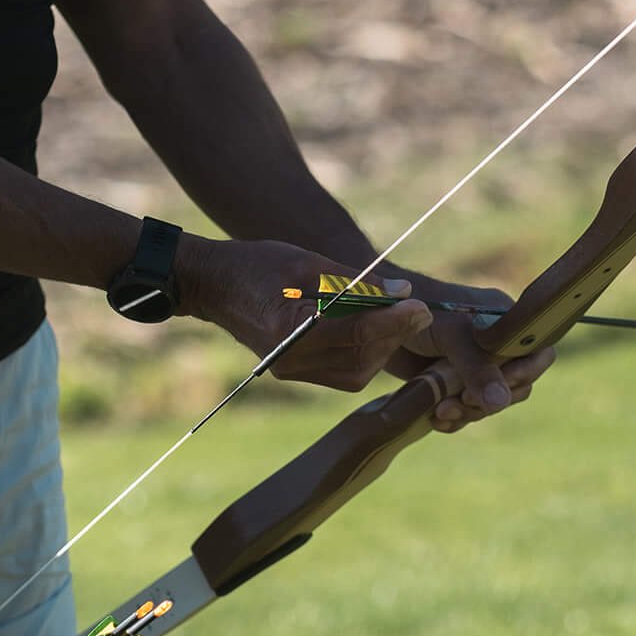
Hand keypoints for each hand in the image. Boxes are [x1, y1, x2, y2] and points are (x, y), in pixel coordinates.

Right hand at [173, 235, 431, 391]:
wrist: (213, 286)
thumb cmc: (258, 264)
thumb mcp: (308, 262)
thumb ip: (357, 281)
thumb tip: (402, 291)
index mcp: (288, 329)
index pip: (357, 333)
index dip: (395, 321)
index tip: (422, 306)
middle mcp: (290, 359)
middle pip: (361, 358)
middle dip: (394, 335)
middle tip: (418, 311)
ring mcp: (291, 370)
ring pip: (357, 372)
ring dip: (383, 347)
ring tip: (396, 318)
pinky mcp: (294, 372)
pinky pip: (342, 374)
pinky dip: (365, 354)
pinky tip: (373, 331)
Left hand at [377, 272, 557, 433]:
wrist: (375, 319)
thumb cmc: (418, 311)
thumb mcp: (453, 336)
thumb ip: (478, 368)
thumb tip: (501, 402)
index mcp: (506, 322)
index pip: (538, 352)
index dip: (526, 373)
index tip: (501, 384)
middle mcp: (495, 345)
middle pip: (516, 386)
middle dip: (490, 400)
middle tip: (461, 400)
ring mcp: (474, 367)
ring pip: (490, 403)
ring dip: (468, 413)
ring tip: (441, 411)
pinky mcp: (451, 384)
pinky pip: (466, 411)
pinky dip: (453, 419)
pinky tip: (434, 418)